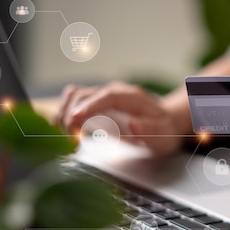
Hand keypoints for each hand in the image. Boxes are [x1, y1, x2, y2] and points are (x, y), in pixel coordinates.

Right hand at [57, 81, 184, 155]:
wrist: (164, 121)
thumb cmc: (163, 130)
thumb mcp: (163, 134)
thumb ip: (151, 130)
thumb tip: (134, 126)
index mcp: (131, 97)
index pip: (107, 96)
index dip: (89, 106)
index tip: (75, 119)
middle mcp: (114, 92)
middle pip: (85, 94)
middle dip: (72, 113)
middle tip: (71, 136)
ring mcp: (103, 95)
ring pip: (74, 95)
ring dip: (64, 112)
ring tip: (66, 134)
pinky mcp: (95, 103)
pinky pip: (73, 101)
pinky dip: (64, 113)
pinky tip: (65, 129)